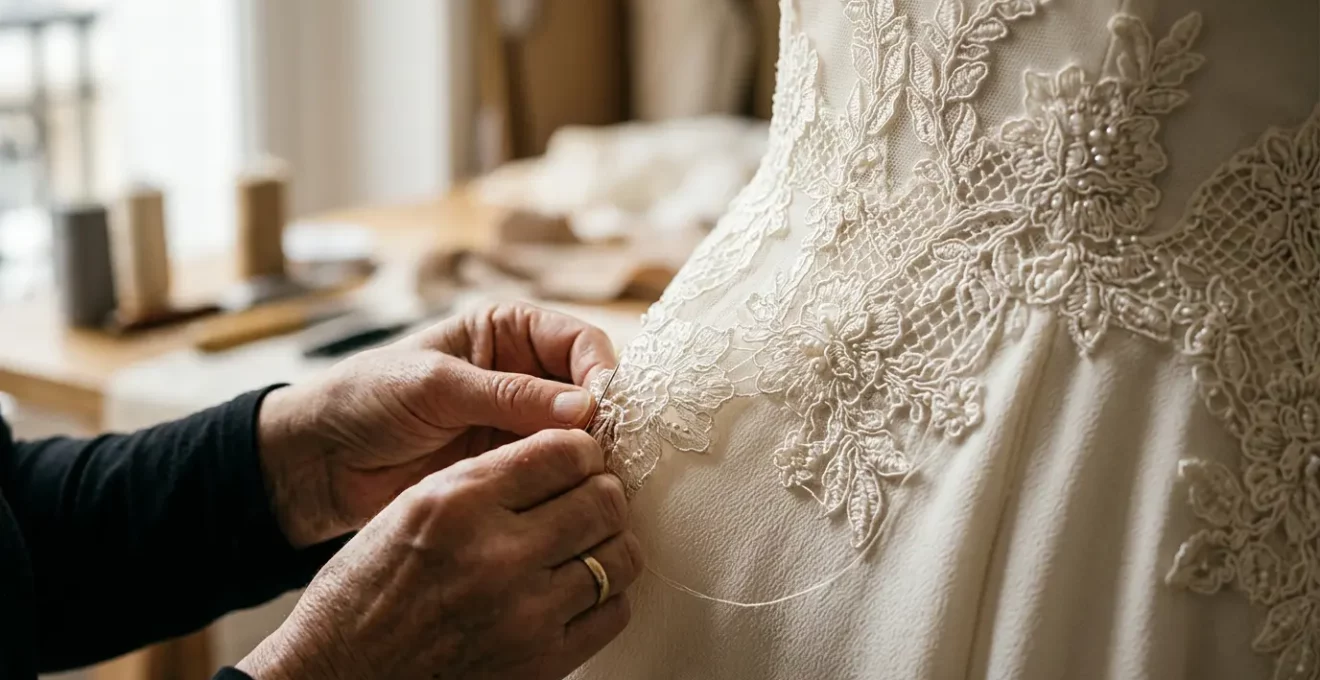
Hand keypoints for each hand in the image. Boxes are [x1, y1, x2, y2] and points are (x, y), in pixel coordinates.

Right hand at [238, 429, 642, 679]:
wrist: (339, 677)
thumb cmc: (365, 593)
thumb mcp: (410, 509)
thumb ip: (485, 479)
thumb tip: (564, 456)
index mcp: (458, 502)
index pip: (565, 452)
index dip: (583, 453)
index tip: (579, 462)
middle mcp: (495, 554)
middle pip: (604, 501)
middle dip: (603, 494)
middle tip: (589, 502)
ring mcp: (523, 613)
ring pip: (620, 557)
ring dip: (610, 545)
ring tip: (586, 546)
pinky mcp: (540, 662)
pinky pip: (612, 612)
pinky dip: (604, 597)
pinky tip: (576, 591)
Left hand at [258, 303, 616, 547]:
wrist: (316, 461)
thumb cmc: (364, 399)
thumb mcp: (435, 387)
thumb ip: (509, 396)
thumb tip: (584, 407)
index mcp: (505, 331)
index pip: (578, 342)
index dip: (599, 372)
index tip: (602, 410)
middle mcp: (522, 373)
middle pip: (590, 389)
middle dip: (604, 418)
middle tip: (608, 453)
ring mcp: (518, 423)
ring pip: (580, 434)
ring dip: (590, 455)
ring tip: (595, 479)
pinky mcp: (509, 466)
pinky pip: (553, 471)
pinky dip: (568, 483)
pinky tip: (573, 498)